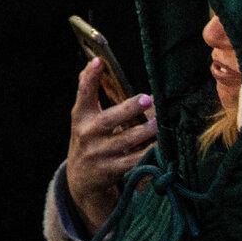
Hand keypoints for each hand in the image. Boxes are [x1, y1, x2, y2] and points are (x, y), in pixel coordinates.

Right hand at [65, 58, 156, 231]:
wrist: (80, 179)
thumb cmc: (86, 138)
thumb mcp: (81, 117)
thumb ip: (87, 91)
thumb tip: (94, 61)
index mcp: (80, 116)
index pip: (83, 93)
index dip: (90, 77)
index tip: (99, 61)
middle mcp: (87, 134)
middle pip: (109, 119)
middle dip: (129, 109)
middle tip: (148, 99)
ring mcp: (99, 153)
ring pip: (126, 141)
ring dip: (145, 132)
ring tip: (161, 124)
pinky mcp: (111, 170)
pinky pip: (134, 161)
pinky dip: (148, 154)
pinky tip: (161, 148)